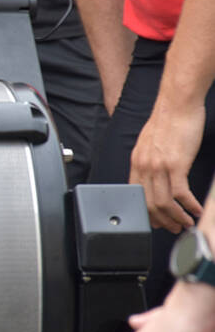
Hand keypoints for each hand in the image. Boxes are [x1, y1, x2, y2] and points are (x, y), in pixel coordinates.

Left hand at [129, 100, 204, 231]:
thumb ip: (150, 160)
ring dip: (177, 217)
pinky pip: (180, 194)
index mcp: (137, 161)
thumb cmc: (169, 120)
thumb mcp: (151, 142)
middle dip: (162, 220)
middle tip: (173, 228)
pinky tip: (196, 210)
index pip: (136, 194)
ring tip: (187, 222)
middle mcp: (144, 166)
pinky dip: (189, 206)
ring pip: (164, 203)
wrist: (178, 103)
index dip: (146, 212)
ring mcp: (159, 166)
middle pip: (149, 203)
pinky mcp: (175, 164)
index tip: (156, 220)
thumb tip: (156, 177)